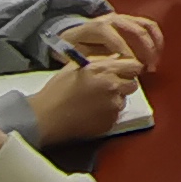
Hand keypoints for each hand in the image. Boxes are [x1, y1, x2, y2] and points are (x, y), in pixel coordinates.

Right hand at [29, 49, 143, 144]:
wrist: (47, 117)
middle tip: (107, 86)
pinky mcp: (110, 123)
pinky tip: (92, 112)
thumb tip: (116, 58)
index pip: (134, 66)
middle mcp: (113, 87)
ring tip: (95, 101)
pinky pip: (115, 115)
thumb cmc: (57, 90)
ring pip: (124, 100)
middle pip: (133, 84)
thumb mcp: (76, 66)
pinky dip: (108, 113)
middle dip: (123, 84)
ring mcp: (113, 107)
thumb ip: (99, 60)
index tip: (122, 71)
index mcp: (104, 70)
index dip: (128, 68)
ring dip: (115, 99)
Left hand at [69, 12, 164, 70]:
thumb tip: (111, 69)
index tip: (133, 72)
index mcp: (98, 27)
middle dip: (145, 52)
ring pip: (146, 27)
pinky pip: (149, 25)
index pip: (117, 40)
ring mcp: (123, 17)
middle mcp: (113, 18)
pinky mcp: (131, 19)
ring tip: (154, 63)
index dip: (126, 56)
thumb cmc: (75, 47)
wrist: (74, 32)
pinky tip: (157, 53)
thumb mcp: (76, 54)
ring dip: (154, 45)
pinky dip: (157, 38)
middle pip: (135, 32)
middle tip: (148, 69)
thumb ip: (92, 61)